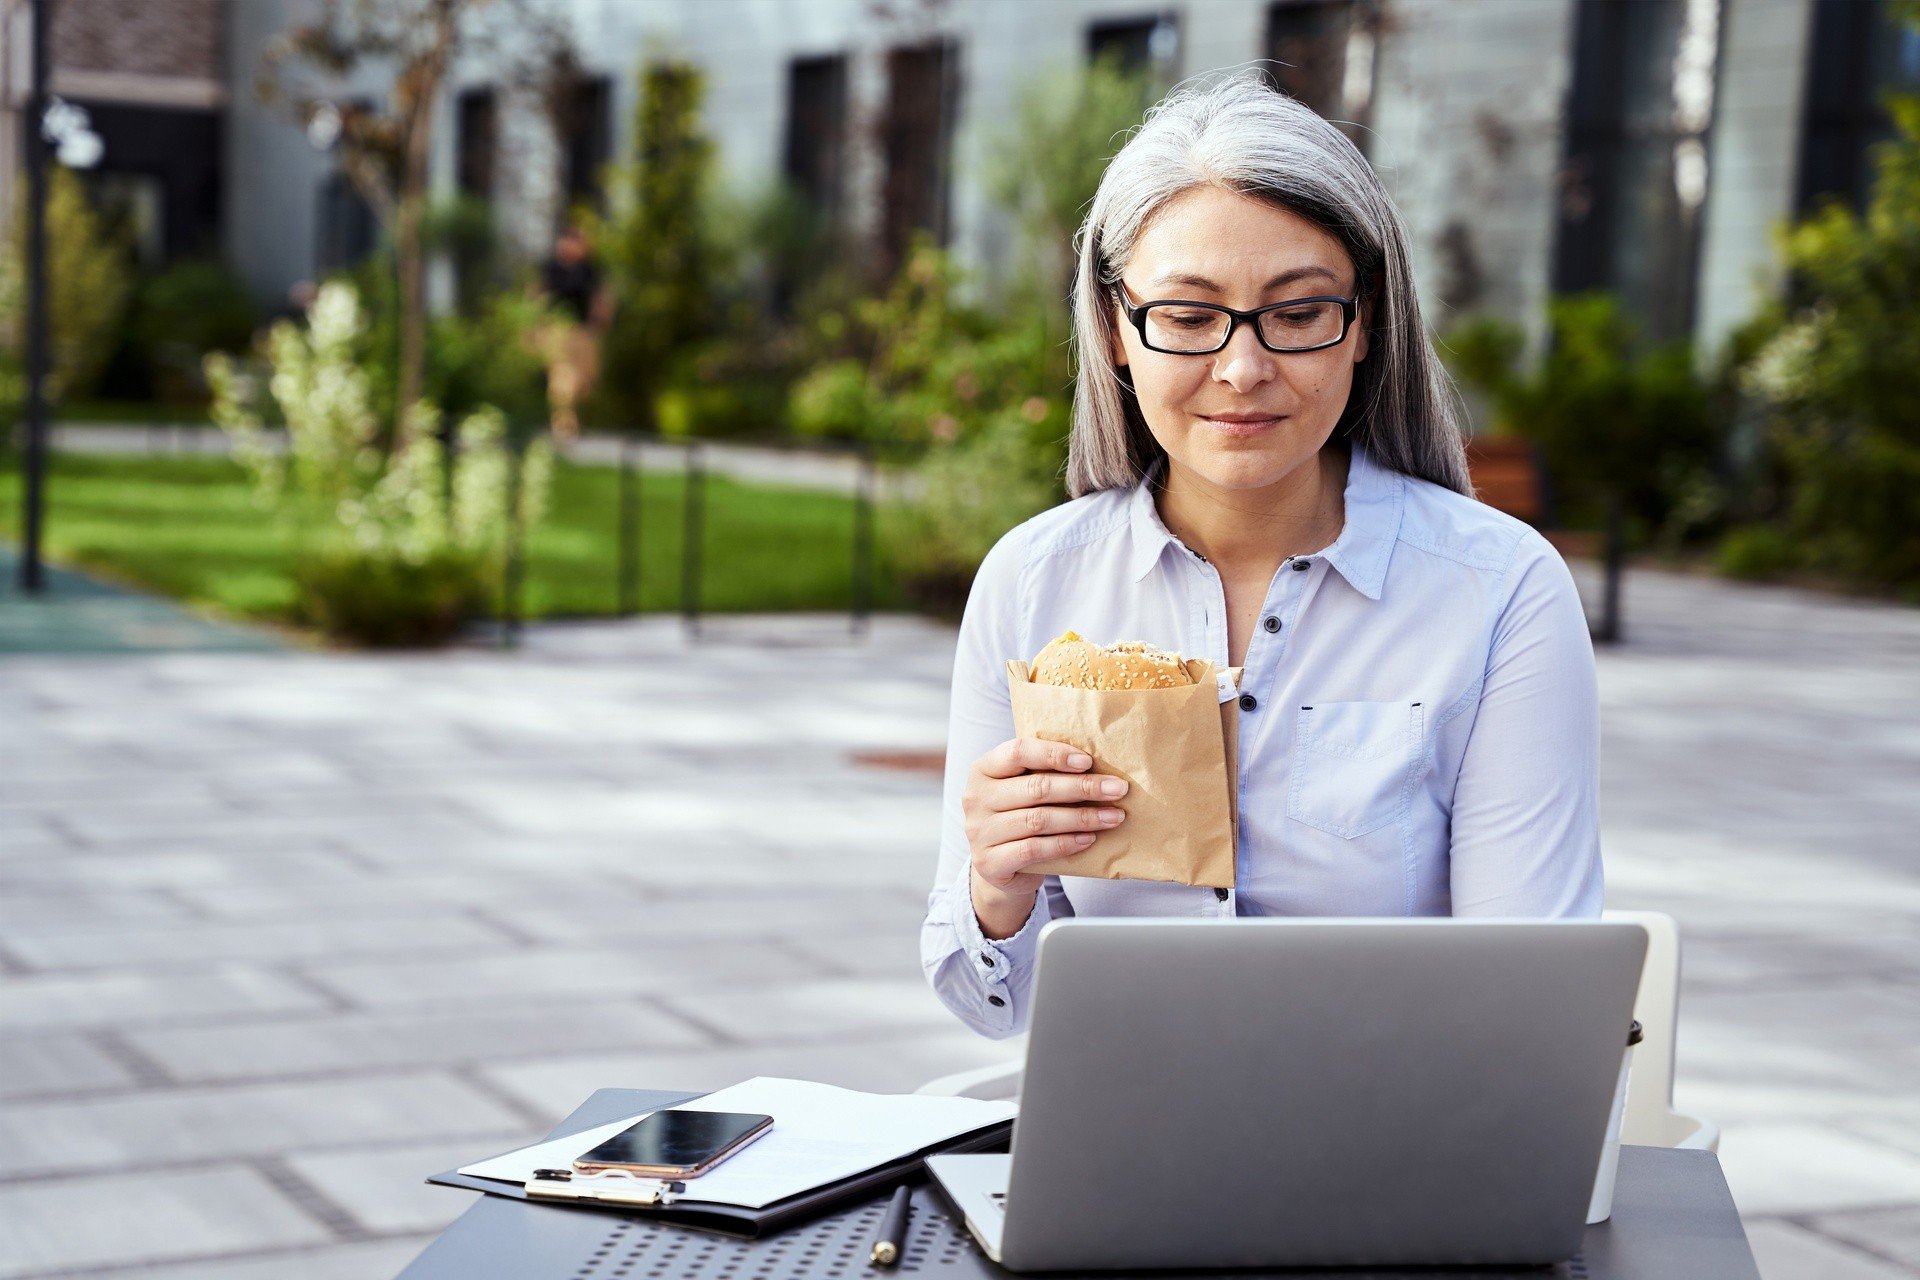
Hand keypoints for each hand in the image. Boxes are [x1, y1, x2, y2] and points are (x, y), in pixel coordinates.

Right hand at [963, 737, 1127, 938]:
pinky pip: (1034, 849)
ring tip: (1113, 817)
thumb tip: (1098, 766)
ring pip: (1039, 820)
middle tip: (1117, 790)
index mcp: (983, 769)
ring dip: (1082, 817)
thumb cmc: (1018, 817)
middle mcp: (975, 798)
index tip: (1088, 762)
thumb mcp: (1022, 789)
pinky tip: (1089, 839)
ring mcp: (979, 832)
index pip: (1018, 752)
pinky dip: (1066, 843)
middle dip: (1082, 787)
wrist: (998, 867)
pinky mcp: (989, 862)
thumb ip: (1046, 774)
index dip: (1054, 754)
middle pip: (1035, 788)